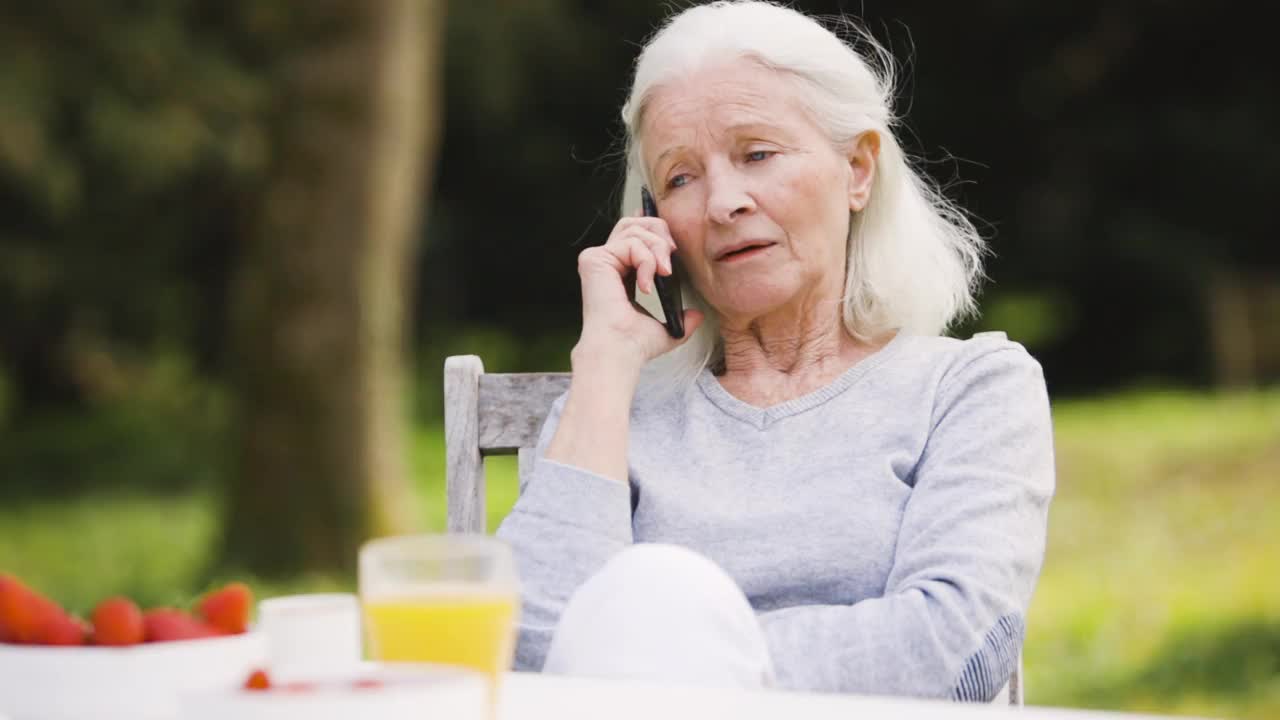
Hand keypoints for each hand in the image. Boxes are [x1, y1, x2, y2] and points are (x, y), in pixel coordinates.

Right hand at [573, 210, 704, 371]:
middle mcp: (606, 262)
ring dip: (657, 249)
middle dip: (660, 234)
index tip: (673, 247)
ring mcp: (598, 259)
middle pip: (634, 223)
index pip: (635, 235)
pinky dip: (646, 261)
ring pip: (634, 229)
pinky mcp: (594, 259)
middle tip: (671, 260)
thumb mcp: (667, 328)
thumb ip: (682, 318)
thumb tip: (697, 315)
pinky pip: (630, 243)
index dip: (655, 230)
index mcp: (620, 272)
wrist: (621, 352)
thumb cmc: (635, 345)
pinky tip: (646, 286)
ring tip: (663, 274)